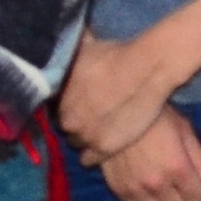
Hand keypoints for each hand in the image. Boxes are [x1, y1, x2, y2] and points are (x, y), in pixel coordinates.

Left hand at [55, 29, 178, 165]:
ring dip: (84, 136)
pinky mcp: (103, 148)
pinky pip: (89, 159)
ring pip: (76, 143)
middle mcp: (67, 118)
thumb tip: (58, 40)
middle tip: (91, 114)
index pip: (55, 108)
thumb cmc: (115, 55)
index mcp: (58, 96)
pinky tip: (100, 145)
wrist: (145, 71)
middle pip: (65, 126)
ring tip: (98, 128)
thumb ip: (68, 52)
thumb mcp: (84, 48)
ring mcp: (85, 136)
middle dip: (75, 121)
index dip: (68, 105)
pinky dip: (92, 154)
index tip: (79, 102)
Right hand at [97, 110, 200, 200]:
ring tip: (160, 187)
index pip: (198, 199)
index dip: (197, 190)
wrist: (115, 110)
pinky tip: (144, 187)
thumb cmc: (155, 116)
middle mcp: (158, 184)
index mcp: (178, 168)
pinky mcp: (119, 190)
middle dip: (181, 200)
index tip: (192, 180)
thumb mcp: (184, 130)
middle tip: (176, 185)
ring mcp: (136, 189)